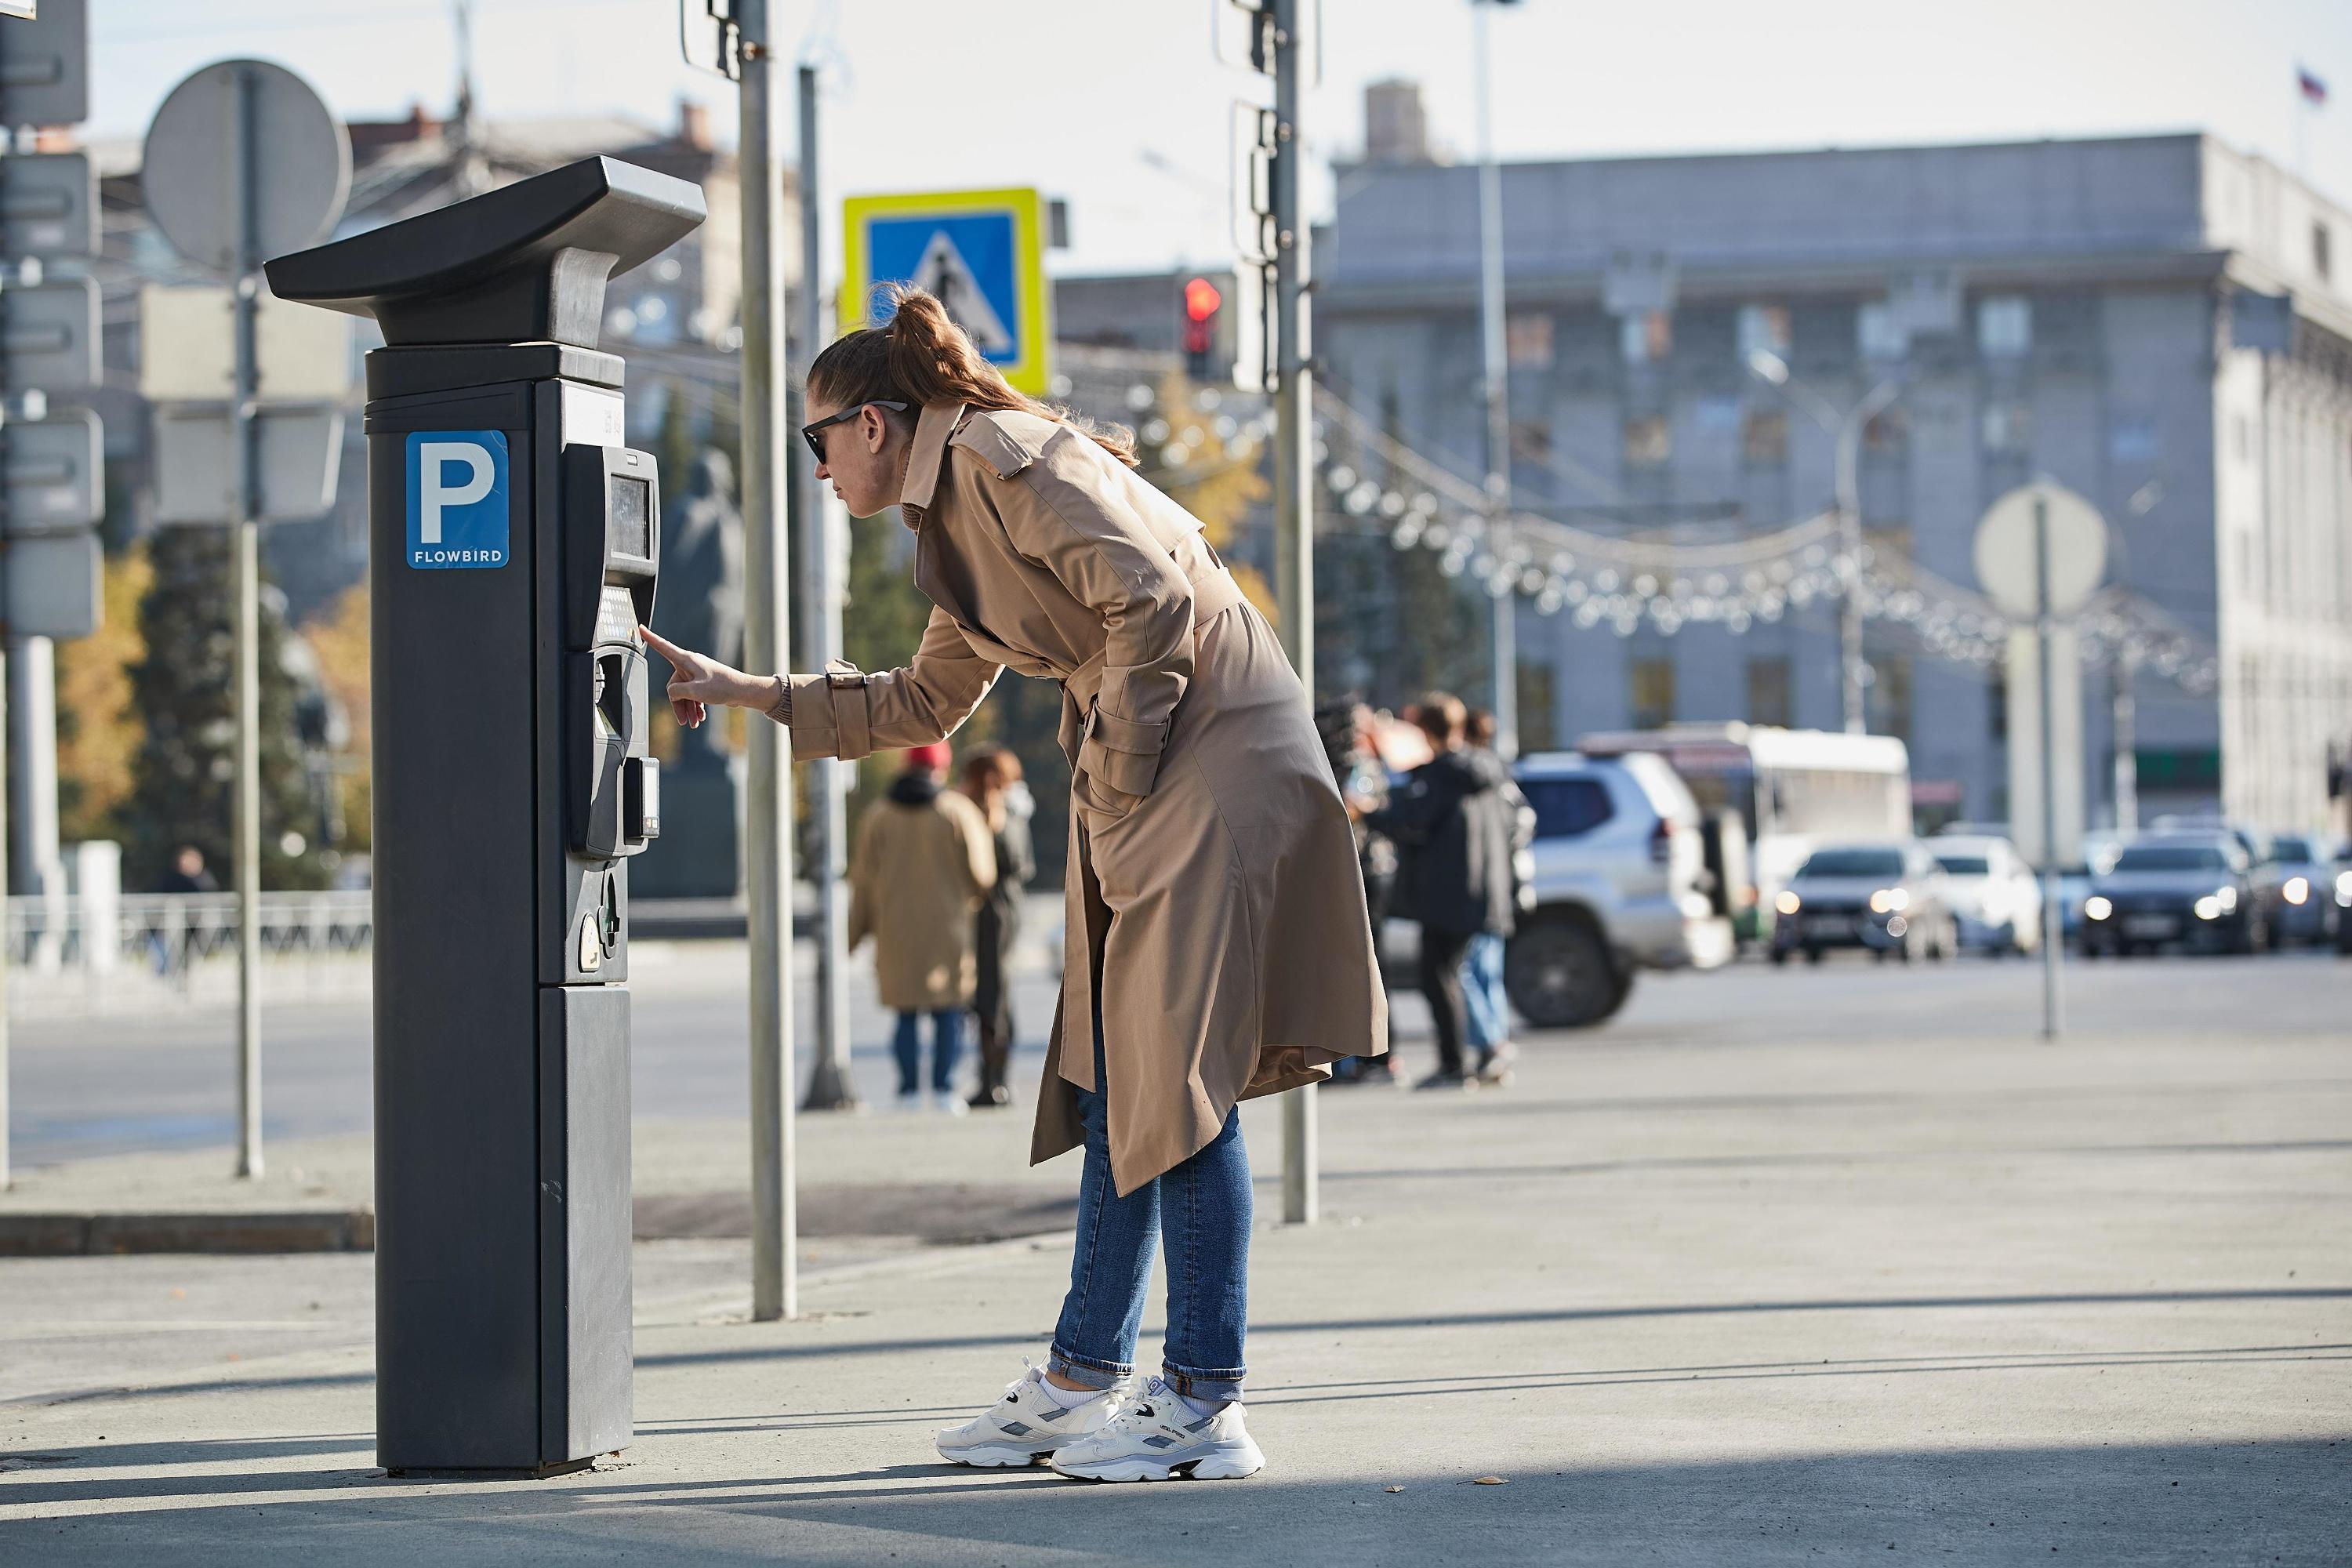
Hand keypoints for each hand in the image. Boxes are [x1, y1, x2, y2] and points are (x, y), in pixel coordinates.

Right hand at [638, 627, 760, 727]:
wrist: (742, 691)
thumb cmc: (722, 687)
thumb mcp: (695, 691)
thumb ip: (676, 691)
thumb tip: (672, 693)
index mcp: (686, 660)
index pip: (663, 647)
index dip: (650, 638)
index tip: (640, 627)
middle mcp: (690, 664)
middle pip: (674, 685)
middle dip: (678, 704)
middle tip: (685, 721)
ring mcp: (697, 673)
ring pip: (684, 692)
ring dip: (687, 708)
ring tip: (694, 723)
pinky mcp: (704, 681)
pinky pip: (693, 694)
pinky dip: (695, 706)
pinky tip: (700, 718)